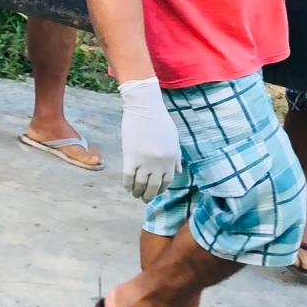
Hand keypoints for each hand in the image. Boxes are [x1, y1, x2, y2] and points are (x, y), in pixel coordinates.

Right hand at [118, 76, 179, 200]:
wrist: (144, 107)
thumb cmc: (159, 120)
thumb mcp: (174, 138)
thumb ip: (177, 156)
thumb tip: (178, 172)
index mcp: (171, 159)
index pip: (167, 181)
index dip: (161, 189)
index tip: (156, 192)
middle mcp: (159, 163)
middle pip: (154, 187)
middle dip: (149, 195)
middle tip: (145, 199)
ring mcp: (144, 161)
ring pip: (140, 184)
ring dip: (138, 193)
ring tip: (135, 195)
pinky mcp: (130, 156)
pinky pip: (128, 177)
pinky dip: (127, 185)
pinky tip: (127, 187)